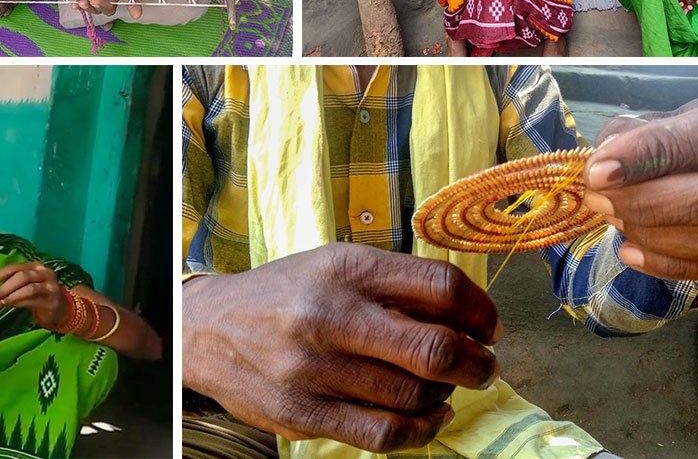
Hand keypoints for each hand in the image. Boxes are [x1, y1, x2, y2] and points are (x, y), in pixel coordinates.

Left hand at [0, 262, 66, 325]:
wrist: (59, 306)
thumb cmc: (38, 293)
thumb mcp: (25, 285)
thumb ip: (11, 284)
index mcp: (35, 266)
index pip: (14, 267)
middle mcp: (45, 272)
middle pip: (22, 276)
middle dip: (5, 286)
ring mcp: (50, 286)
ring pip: (28, 288)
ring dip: (11, 296)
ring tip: (0, 302)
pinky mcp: (51, 300)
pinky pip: (33, 300)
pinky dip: (19, 303)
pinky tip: (10, 306)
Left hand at [75, 0, 163, 18]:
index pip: (131, 1)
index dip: (134, 7)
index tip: (137, 14)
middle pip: (110, 8)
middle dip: (103, 6)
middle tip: (96, 1)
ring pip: (97, 8)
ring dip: (90, 7)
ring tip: (83, 2)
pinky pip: (86, 4)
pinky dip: (80, 6)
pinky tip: (75, 5)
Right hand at [183, 243, 501, 452]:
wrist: (209, 328)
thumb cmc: (286, 293)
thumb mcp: (335, 264)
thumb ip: (393, 281)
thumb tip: (466, 312)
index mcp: (347, 267)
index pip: (439, 286)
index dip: (479, 310)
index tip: (489, 325)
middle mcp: (333, 315)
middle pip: (435, 348)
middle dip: (478, 363)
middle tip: (485, 365)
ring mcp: (316, 369)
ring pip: (414, 396)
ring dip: (446, 395)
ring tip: (446, 387)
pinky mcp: (304, 414)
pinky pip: (383, 434)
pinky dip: (420, 429)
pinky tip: (428, 416)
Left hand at [582, 89, 697, 279]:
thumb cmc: (684, 134)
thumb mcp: (655, 118)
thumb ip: (626, 136)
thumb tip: (602, 169)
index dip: (652, 154)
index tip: (600, 171)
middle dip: (648, 204)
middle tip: (599, 200)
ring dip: (654, 235)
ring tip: (613, 219)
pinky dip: (668, 264)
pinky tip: (630, 251)